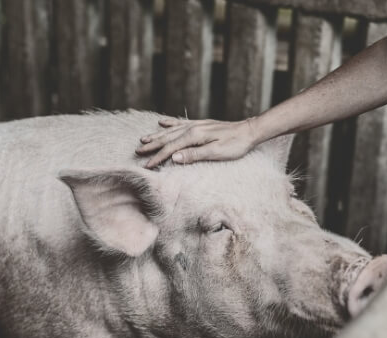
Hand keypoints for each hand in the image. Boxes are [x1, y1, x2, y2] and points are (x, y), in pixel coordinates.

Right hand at [136, 118, 257, 167]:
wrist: (249, 131)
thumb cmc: (235, 145)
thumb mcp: (216, 153)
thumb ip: (194, 155)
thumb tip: (174, 158)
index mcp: (195, 136)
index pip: (171, 149)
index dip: (158, 157)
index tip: (146, 165)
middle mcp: (192, 128)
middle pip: (167, 138)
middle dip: (152, 145)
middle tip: (137, 151)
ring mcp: (196, 125)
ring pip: (171, 130)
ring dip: (157, 135)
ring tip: (143, 138)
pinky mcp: (201, 124)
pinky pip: (180, 123)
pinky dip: (169, 123)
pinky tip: (162, 122)